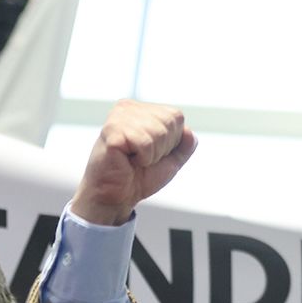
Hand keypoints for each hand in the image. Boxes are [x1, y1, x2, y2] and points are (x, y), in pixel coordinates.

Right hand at [69, 100, 197, 226]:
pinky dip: (143, 158)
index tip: (152, 152)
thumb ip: (184, 145)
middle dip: (162, 148)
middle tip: (141, 157)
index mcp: (142, 109)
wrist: (117, 195)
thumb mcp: (171, 159)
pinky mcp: (112, 131)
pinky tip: (127, 160)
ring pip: (159, 133)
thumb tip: (189, 131)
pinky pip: (145, 143)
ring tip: (134, 158)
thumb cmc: (140, 175)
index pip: (176, 116)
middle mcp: (128, 107)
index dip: (171, 141)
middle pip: (170, 122)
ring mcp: (118, 117)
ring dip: (152, 155)